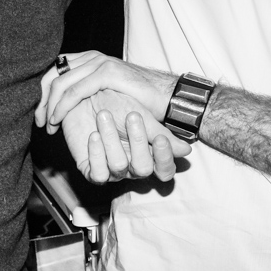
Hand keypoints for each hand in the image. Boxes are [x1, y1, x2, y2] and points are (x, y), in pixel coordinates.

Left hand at [37, 51, 178, 131]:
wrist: (166, 97)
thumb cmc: (138, 99)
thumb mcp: (107, 92)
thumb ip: (88, 90)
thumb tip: (65, 102)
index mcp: (90, 58)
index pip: (56, 70)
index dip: (43, 92)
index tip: (40, 114)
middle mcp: (93, 57)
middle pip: (53, 74)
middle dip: (42, 100)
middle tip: (39, 122)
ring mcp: (100, 63)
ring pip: (61, 83)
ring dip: (50, 106)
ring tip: (48, 125)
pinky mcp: (107, 73)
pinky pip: (74, 91)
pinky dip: (62, 107)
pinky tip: (58, 121)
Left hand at [60, 89, 189, 183]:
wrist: (84, 96)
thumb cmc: (115, 104)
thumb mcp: (140, 114)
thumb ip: (160, 133)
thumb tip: (186, 151)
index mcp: (149, 154)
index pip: (164, 170)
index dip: (164, 158)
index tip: (159, 138)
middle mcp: (132, 166)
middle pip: (143, 169)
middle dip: (137, 142)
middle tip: (131, 115)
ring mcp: (112, 170)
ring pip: (118, 166)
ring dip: (111, 138)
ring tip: (104, 115)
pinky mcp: (91, 170)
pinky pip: (98, 174)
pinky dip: (96, 154)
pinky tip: (93, 135)